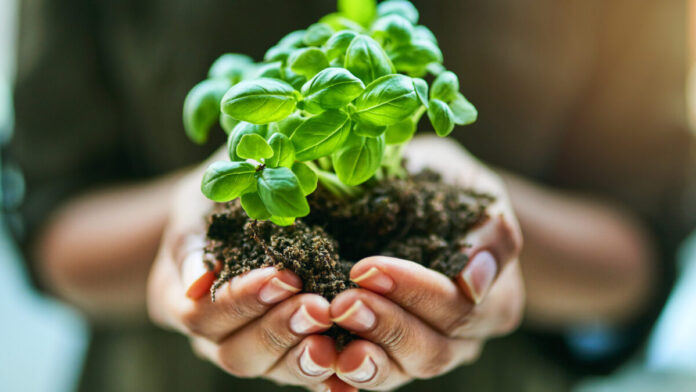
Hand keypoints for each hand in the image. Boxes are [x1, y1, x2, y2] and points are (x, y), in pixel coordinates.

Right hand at [147, 166, 353, 390]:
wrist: (245, 204)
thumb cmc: (217, 196)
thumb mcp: (197, 203)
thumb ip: (191, 240)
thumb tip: (197, 284)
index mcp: (178, 300)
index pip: (201, 316)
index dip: (241, 302)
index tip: (282, 277)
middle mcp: (211, 336)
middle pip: (236, 353)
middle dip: (280, 329)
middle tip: (319, 307)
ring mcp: (249, 349)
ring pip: (272, 369)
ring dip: (305, 353)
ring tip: (336, 328)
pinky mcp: (285, 353)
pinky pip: (306, 373)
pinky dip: (330, 373)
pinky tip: (352, 368)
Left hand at [328, 136, 524, 389]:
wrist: (416, 192)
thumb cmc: (445, 183)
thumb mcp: (472, 186)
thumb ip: (489, 227)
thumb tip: (473, 280)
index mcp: (495, 300)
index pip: (459, 310)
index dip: (415, 293)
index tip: (368, 267)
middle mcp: (463, 338)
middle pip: (430, 351)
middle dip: (385, 326)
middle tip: (343, 301)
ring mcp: (422, 352)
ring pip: (398, 373)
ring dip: (361, 356)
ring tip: (325, 332)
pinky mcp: (383, 355)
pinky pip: (365, 377)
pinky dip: (341, 377)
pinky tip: (320, 364)